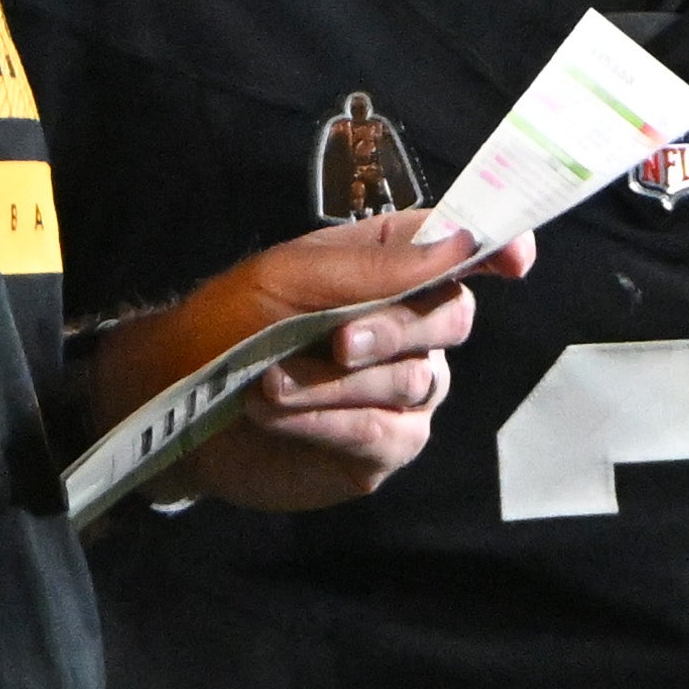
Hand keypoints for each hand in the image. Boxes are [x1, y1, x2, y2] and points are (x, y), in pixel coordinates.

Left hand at [90, 208, 533, 514]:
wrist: (177, 400)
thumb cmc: (229, 322)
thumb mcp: (291, 276)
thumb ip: (378, 264)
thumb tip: (462, 240)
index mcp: (392, 268)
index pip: (464, 251)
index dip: (497, 249)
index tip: (512, 258)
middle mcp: (411, 330)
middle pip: (450, 320)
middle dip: (394, 330)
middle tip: (336, 343)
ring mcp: (401, 393)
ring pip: (415, 382)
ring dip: (339, 383)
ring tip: (269, 383)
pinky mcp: (379, 449)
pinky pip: (383, 434)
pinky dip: (331, 421)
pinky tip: (280, 415)